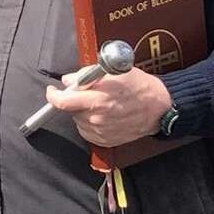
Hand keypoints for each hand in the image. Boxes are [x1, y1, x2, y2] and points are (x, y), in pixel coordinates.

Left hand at [44, 68, 173, 146]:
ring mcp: (101, 132)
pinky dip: (90, 123)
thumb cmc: (140, 87)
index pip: (63, 102)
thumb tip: (68, 80)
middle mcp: (97, 119)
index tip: (53, 91)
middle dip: (75, 100)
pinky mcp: (106, 141)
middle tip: (89, 93)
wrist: (160, 108)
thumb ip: (86, 75)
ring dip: (83, 112)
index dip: (53, 96)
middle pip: (71, 110)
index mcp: (97, 100)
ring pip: (78, 121)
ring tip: (101, 104)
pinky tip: (104, 115)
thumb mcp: (114, 72)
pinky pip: (88, 132)